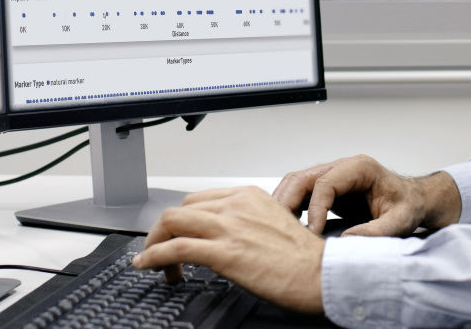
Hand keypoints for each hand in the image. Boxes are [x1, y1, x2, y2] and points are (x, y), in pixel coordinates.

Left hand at [132, 186, 324, 313]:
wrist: (321, 274)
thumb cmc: (304, 258)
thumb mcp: (273, 223)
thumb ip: (246, 222)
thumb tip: (224, 236)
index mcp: (248, 196)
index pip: (199, 200)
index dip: (181, 220)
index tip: (177, 235)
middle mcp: (236, 206)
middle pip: (180, 209)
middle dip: (163, 230)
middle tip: (162, 251)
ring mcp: (229, 227)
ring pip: (172, 222)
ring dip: (155, 243)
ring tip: (154, 262)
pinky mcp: (224, 252)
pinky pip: (175, 248)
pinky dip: (154, 256)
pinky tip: (149, 266)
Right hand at [272, 154, 460, 236]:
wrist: (413, 200)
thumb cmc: (408, 206)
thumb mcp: (399, 221)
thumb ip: (376, 231)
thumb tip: (346, 242)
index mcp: (360, 168)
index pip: (325, 183)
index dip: (315, 209)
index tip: (313, 233)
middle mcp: (342, 167)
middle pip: (302, 177)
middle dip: (287, 202)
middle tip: (282, 229)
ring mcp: (332, 175)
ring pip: (296, 183)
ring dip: (284, 203)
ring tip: (279, 228)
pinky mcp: (327, 188)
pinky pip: (301, 193)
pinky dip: (290, 207)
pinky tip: (288, 226)